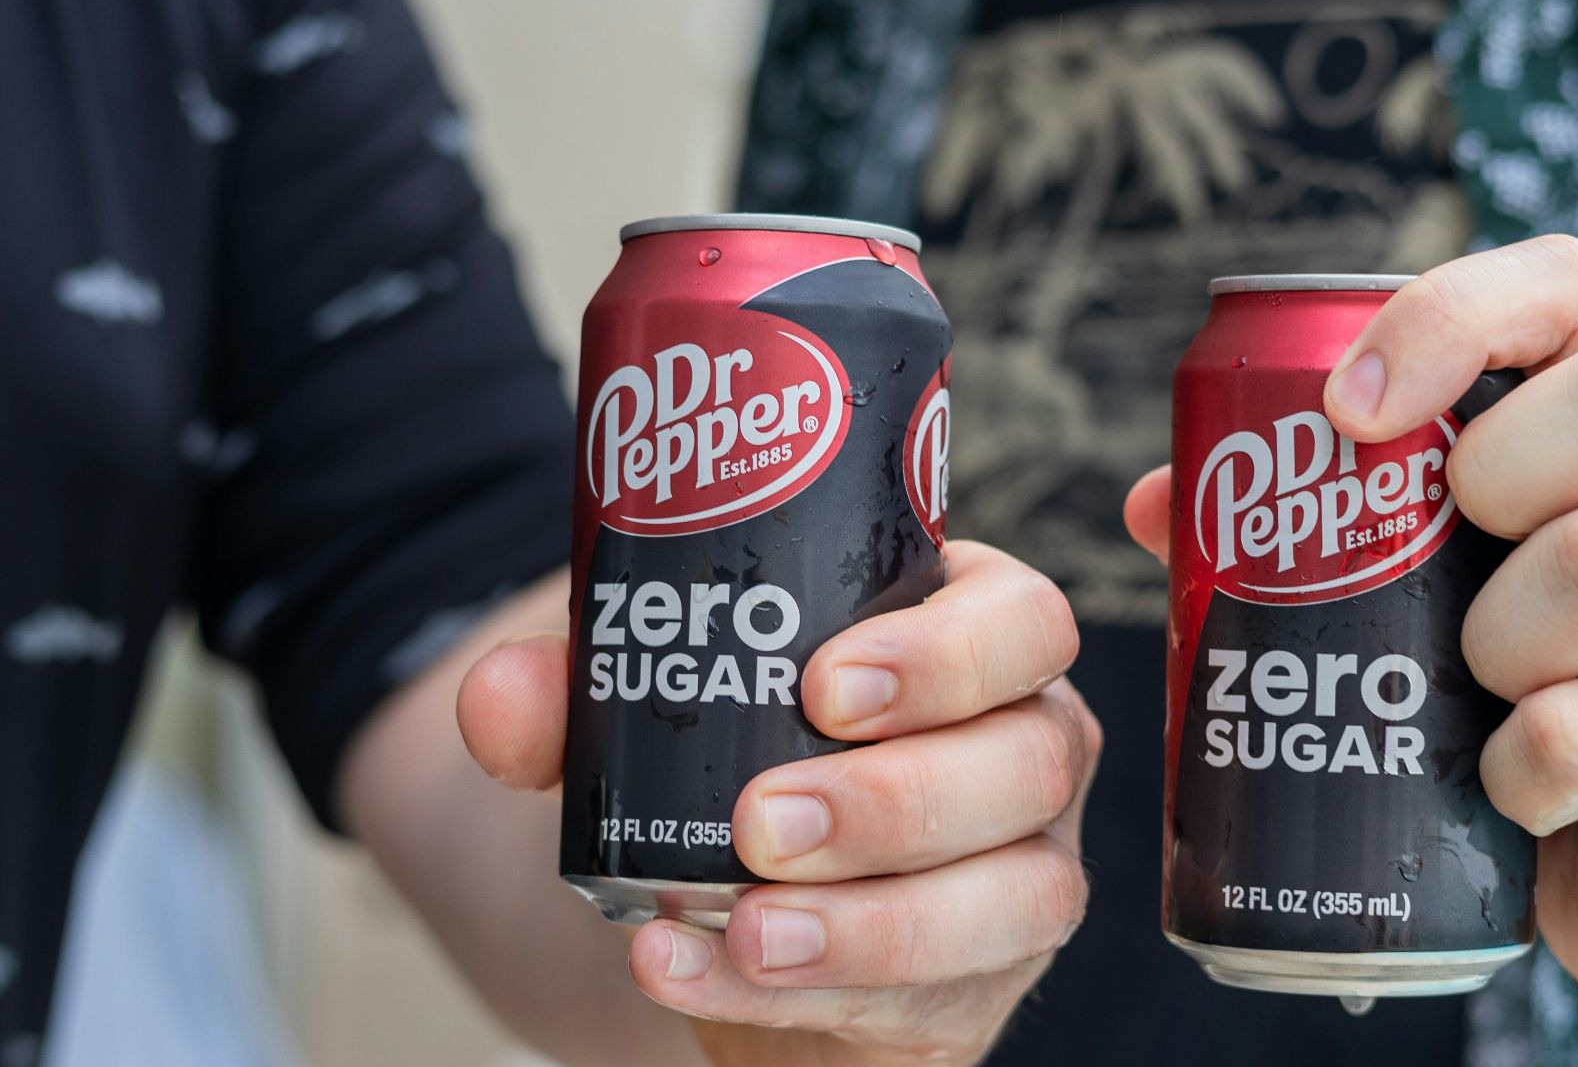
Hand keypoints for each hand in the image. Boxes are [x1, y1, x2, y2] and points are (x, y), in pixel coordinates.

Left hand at [456, 541, 1097, 1064]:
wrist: (729, 900)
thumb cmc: (730, 757)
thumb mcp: (659, 702)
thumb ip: (577, 687)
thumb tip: (502, 696)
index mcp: (973, 637)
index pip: (1023, 621)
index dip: (949, 654)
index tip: (824, 687)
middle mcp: (1026, 748)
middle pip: (1031, 761)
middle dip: (897, 800)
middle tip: (762, 823)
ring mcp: (1021, 872)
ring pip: (1019, 896)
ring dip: (875, 922)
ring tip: (743, 924)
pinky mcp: (978, 984)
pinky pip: (934, 1000)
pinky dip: (806, 996)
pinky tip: (692, 973)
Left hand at [1125, 236, 1577, 1033]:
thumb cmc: (1510, 689)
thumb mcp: (1425, 593)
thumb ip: (1303, 540)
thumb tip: (1154, 504)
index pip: (1566, 289)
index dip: (1452, 316)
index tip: (1345, 409)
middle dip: (1496, 471)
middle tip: (1435, 560)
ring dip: (1493, 643)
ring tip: (1474, 692)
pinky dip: (1517, 770)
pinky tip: (1510, 787)